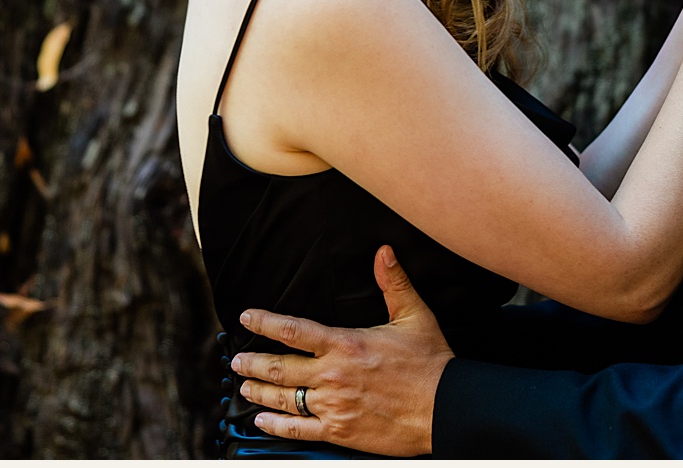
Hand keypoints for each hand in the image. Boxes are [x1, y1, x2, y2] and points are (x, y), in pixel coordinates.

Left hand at [233, 246, 448, 455]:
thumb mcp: (415, 316)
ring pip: (283, 399)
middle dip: (252, 363)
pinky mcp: (339, 431)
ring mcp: (333, 405)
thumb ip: (394, 283)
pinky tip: (263, 422)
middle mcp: (332, 375)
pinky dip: (275, 426)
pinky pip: (297, 429)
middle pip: (278, 368)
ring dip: (258, 393)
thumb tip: (384, 252)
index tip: (246, 318)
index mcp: (345, 344)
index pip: (293, 330)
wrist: (445, 408)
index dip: (264, 323)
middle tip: (236, 361)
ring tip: (244, 388)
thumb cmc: (432, 363)